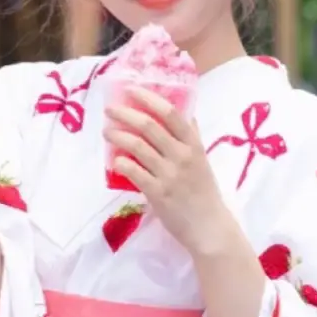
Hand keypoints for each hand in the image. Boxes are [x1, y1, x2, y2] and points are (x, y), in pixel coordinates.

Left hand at [104, 88, 230, 256]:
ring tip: (107, 132)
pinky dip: (121, 163)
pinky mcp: (158, 193)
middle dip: (125, 114)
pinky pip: (133, 172)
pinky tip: (114, 161)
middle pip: (149, 126)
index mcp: (194, 145)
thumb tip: (185, 112)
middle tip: (110, 110)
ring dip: (118, 136)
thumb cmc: (204, 192)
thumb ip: (192, 137)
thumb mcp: (202, 160)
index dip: (149, 98)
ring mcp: (169, 175)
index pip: (171, 113)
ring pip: (137, 147)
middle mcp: (182, 156)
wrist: (209, 227)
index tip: (131, 89)